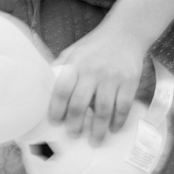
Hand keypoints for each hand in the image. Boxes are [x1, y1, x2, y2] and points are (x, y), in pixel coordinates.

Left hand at [49, 29, 145, 145]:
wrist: (125, 33)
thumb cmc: (95, 45)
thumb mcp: (73, 51)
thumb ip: (61, 68)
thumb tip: (44, 88)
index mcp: (75, 64)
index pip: (61, 90)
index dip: (56, 109)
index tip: (55, 122)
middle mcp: (92, 71)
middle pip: (80, 104)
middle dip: (75, 125)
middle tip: (73, 135)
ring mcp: (112, 77)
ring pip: (103, 110)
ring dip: (98, 130)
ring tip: (94, 141)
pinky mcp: (129, 81)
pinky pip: (123, 106)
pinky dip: (118, 121)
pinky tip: (113, 129)